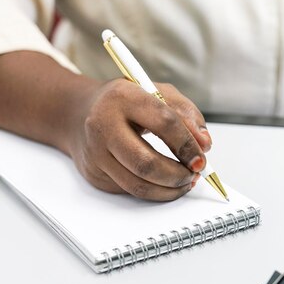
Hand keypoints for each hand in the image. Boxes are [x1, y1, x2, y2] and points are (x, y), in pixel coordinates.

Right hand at [65, 79, 211, 200]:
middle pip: (146, 163)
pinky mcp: (93, 173)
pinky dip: (152, 191)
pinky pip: (129, 190)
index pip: (164, 123)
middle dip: (177, 175)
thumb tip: (203, 144)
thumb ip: (185, 113)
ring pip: (137, 185)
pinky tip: (162, 183)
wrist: (80, 113)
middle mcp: (103, 124)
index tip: (200, 157)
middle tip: (192, 175)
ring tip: (183, 182)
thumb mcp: (156, 92)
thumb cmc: (124, 103)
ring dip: (167, 190)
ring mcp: (95, 152)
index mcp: (123, 97)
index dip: (187, 145)